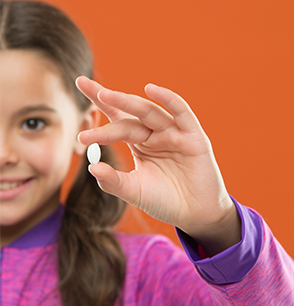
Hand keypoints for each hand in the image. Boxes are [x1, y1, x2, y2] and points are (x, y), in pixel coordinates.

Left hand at [76, 77, 240, 255]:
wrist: (195, 214)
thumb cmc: (166, 201)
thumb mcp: (135, 191)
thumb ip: (114, 181)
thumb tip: (91, 167)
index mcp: (140, 144)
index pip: (118, 120)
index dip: (101, 104)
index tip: (80, 84)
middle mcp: (155, 134)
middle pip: (130, 115)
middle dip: (111, 104)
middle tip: (91, 92)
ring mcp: (174, 134)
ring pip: (150, 112)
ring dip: (129, 102)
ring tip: (105, 94)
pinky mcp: (193, 136)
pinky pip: (181, 113)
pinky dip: (168, 100)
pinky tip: (150, 90)